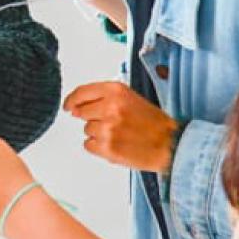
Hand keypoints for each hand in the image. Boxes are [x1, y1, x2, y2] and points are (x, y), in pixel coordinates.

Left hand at [62, 81, 176, 171]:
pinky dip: (98, 147)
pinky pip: (89, 145)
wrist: (170, 144)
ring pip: (87, 130)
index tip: (68, 106)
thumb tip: (76, 107)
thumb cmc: (153, 123)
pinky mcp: (107, 147)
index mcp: (116, 91)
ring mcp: (107, 128)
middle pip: (81, 112)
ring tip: (119, 134)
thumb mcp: (130, 98)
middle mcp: (110, 107)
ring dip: (98, 133)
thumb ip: (104, 98)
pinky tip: (116, 144)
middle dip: (92, 118)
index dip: (72, 100)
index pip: (82, 92)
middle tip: (111, 123)